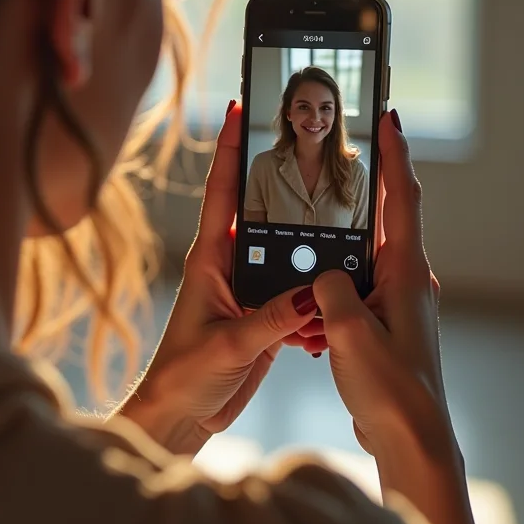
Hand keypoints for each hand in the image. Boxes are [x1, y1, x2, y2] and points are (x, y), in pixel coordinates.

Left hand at [119, 102, 316, 454]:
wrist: (181, 416)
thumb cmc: (183, 376)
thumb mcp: (228, 344)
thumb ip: (272, 318)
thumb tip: (313, 292)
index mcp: (209, 260)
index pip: (221, 192)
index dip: (228, 148)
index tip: (236, 107)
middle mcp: (229, 268)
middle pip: (264, 215)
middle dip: (289, 189)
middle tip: (318, 158)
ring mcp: (249, 291)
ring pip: (287, 257)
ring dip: (311, 253)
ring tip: (342, 238)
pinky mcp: (264, 317)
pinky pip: (296, 296)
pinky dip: (315, 299)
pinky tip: (332, 305)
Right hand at [313, 110, 451, 455]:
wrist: (410, 439)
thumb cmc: (391, 390)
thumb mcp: (350, 333)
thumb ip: (330, 291)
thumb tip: (321, 275)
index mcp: (405, 272)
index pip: (402, 197)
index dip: (395, 154)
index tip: (389, 117)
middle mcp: (406, 280)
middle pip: (380, 222)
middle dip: (355, 201)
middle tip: (331, 174)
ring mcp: (396, 301)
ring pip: (359, 263)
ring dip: (331, 266)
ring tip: (306, 281)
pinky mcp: (383, 322)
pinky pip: (352, 294)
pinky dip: (329, 297)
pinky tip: (310, 323)